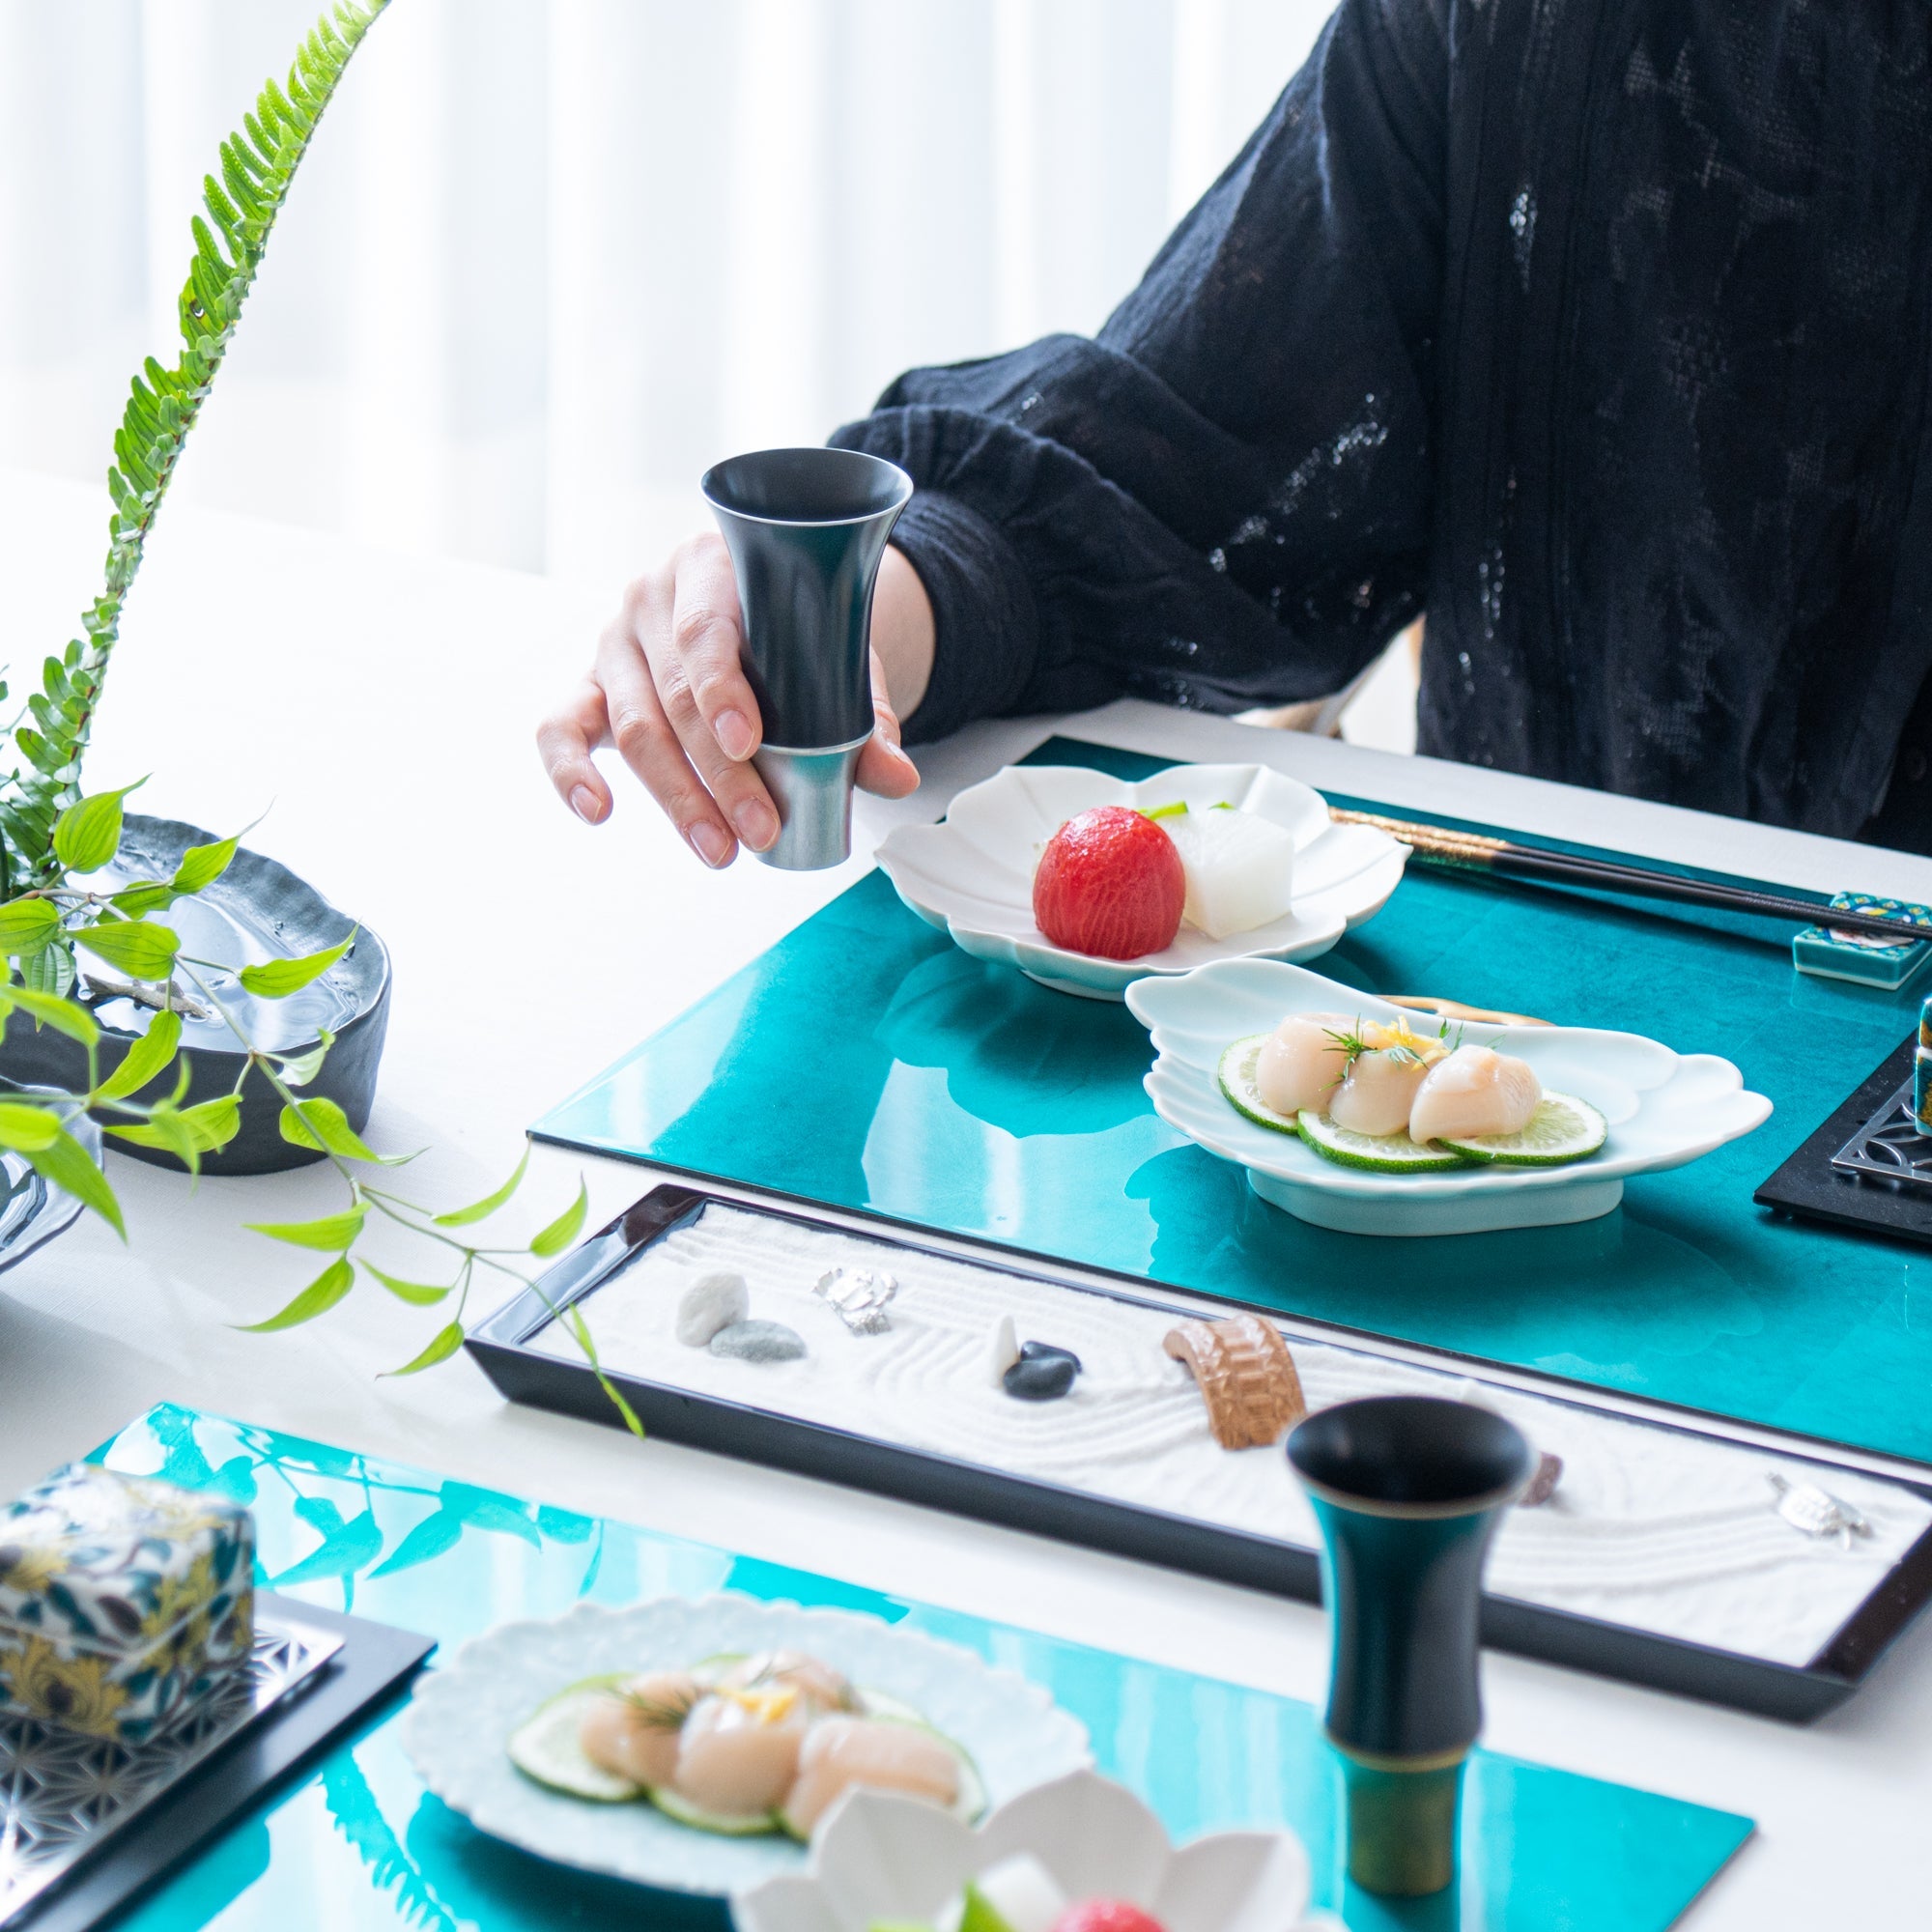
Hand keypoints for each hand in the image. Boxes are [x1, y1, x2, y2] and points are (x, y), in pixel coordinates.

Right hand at [537, 534, 930, 866]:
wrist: (755, 605)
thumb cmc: (791, 629)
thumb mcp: (834, 654)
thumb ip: (863, 715)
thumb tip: (896, 777)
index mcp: (709, 568)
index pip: (703, 631)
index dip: (722, 690)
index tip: (751, 743)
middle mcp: (649, 599)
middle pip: (672, 695)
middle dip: (718, 775)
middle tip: (761, 830)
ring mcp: (613, 645)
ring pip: (631, 726)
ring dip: (675, 798)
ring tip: (720, 850)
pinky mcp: (589, 687)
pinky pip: (560, 727)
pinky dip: (569, 772)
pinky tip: (598, 811)